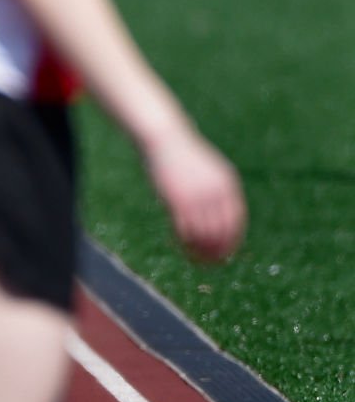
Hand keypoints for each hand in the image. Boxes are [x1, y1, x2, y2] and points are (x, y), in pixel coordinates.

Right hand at [143, 125, 245, 260]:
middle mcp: (216, 192)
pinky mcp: (177, 199)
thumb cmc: (182, 156)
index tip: (225, 253)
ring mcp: (197, 196)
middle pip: (222, 230)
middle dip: (217, 250)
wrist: (164, 138)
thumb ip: (215, 191)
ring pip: (203, 233)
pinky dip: (184, 242)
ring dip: (200, 249)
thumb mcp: (206, 172)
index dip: (231, 240)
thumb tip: (219, 215)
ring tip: (193, 258)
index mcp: (227, 185)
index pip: (236, 221)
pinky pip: (185, 228)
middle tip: (210, 263)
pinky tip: (179, 245)